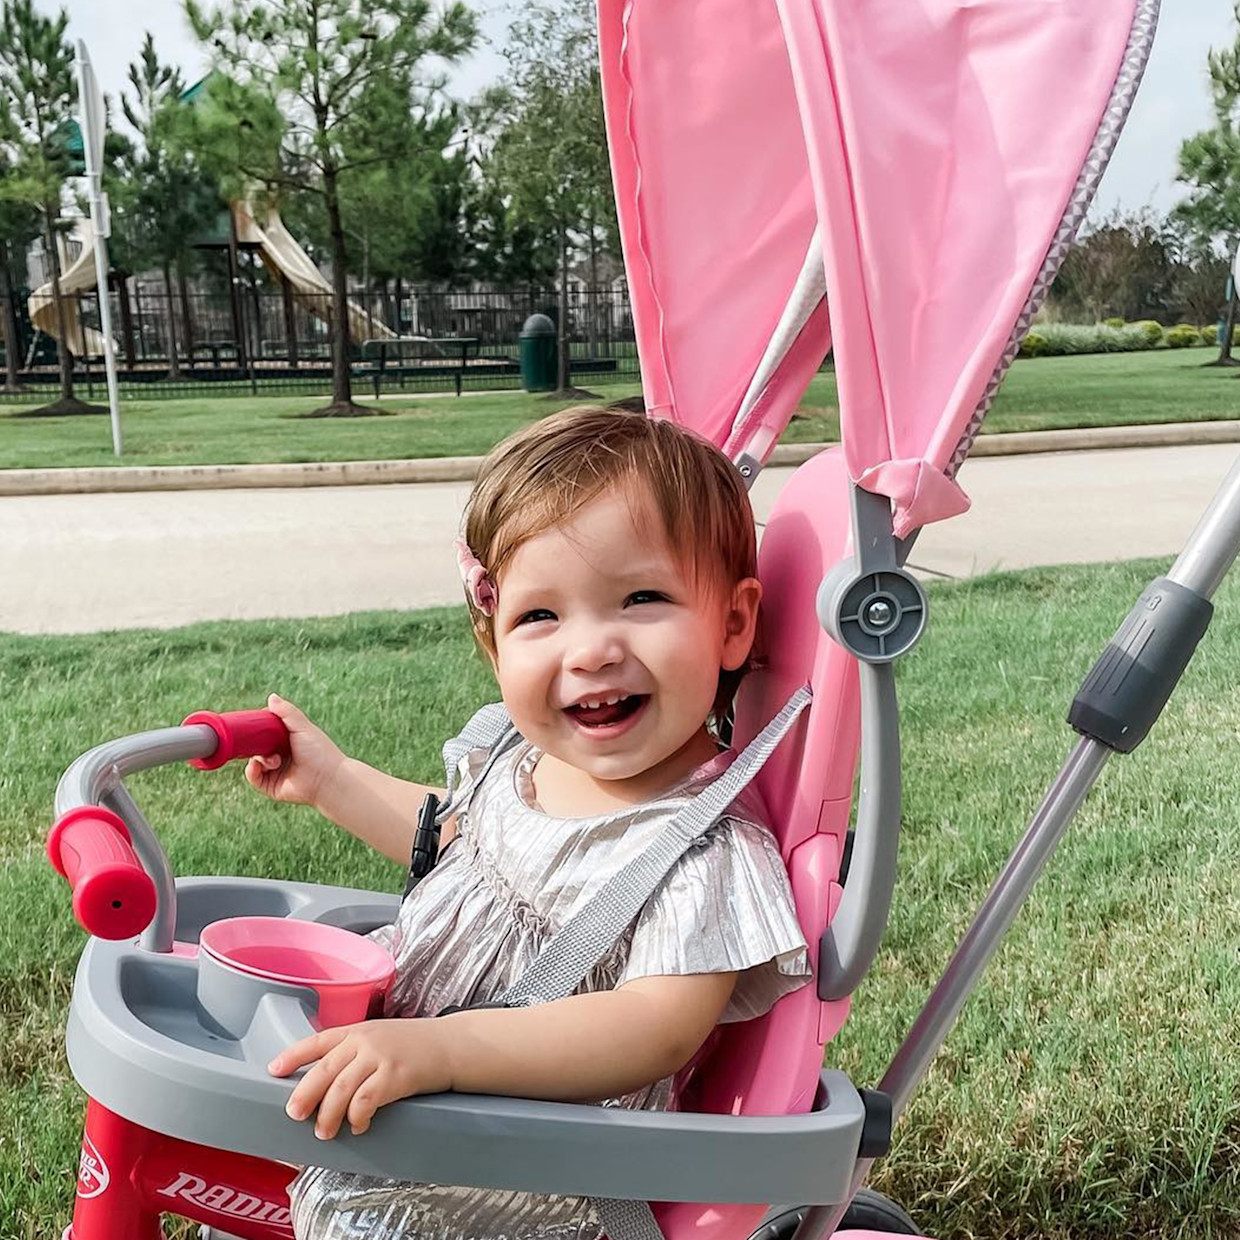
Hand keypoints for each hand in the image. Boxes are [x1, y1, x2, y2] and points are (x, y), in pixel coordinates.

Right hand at [245, 695, 346, 809]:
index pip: (266, 732)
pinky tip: (258, 766)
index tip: (252, 721)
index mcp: (287, 741)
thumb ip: (287, 712)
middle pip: (257, 746)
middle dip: (254, 743)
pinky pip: (253, 777)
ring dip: (258, 758)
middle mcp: (280, 755)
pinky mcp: (271, 786)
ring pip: (254, 760)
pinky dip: (251, 771)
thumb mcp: (303, 727)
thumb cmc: (319, 751)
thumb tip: (271, 696)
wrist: (327, 778)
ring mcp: (275, 771)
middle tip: (257, 741)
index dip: (258, 727)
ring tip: (274, 760)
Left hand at [269, 1019, 451, 1138]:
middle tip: (294, 1115)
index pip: (317, 1040)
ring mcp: (380, 1056)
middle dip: (304, 1094)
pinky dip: (357, 1118)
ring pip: (341, 1089)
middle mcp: (365, 1040)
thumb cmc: (415, 1046)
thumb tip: (325, 1085)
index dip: (293, 1055)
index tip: (273, 1070)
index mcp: (357, 1030)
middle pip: (324, 1069)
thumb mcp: (381, 1038)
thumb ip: (355, 1053)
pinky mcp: (396, 1075)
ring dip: (328, 1115)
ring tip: (324, 1132)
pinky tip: (358, 1126)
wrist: (451, 1045)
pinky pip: (365, 1101)